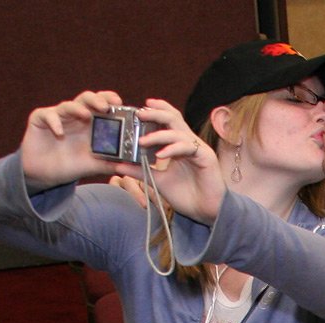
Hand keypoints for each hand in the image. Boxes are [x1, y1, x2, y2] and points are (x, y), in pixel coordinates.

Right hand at [20, 90, 137, 188]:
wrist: (44, 174)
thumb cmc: (71, 165)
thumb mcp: (94, 165)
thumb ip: (111, 163)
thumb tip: (131, 166)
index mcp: (91, 123)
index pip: (103, 104)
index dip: (110, 100)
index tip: (120, 104)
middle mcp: (76, 116)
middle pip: (87, 99)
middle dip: (97, 100)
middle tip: (106, 107)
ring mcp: (58, 116)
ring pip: (68, 105)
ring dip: (78, 108)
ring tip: (86, 116)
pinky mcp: (40, 119)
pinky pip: (47, 115)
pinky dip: (54, 122)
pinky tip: (60, 132)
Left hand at [114, 99, 225, 224]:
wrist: (206, 211)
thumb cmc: (186, 195)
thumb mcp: (158, 181)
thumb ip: (140, 171)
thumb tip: (118, 164)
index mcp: (179, 145)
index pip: (169, 121)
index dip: (157, 111)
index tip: (140, 109)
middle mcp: (189, 143)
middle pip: (174, 119)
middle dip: (156, 114)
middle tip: (139, 114)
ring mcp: (198, 149)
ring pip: (178, 132)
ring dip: (159, 134)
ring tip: (142, 141)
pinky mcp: (206, 157)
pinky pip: (187, 147)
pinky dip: (172, 149)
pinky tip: (160, 155)